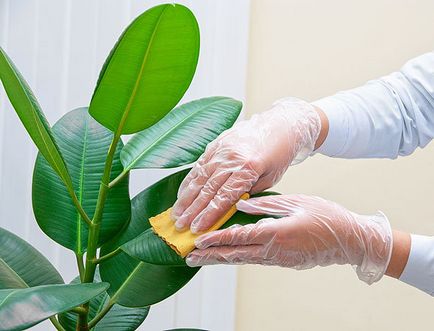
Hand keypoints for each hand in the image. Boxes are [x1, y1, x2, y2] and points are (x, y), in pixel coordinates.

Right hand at [172, 98, 321, 232]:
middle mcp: (231, 158)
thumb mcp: (270, 178)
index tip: (197, 228)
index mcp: (248, 167)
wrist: (279, 125)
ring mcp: (221, 149)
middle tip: (180, 225)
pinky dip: (189, 181)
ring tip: (176, 213)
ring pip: (199, 178)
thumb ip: (248, 192)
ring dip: (185, 198)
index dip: (208, 215)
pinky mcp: (215, 144)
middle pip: (207, 189)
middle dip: (192, 210)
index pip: (224, 197)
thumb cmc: (278, 154)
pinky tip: (181, 194)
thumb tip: (227, 208)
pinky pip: (199, 165)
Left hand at [186, 194, 392, 284]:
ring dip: (221, 259)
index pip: (238, 238)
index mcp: (275, 233)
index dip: (216, 240)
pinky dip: (238, 258)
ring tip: (202, 259)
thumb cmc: (326, 217)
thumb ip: (265, 206)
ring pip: (242, 260)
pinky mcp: (283, 262)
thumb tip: (240, 206)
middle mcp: (273, 251)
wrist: (350, 240)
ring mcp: (278, 259)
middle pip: (235, 255)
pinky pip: (254, 260)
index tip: (197, 242)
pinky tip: (229, 255)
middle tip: (189, 258)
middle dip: (210, 256)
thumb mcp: (296, 202)